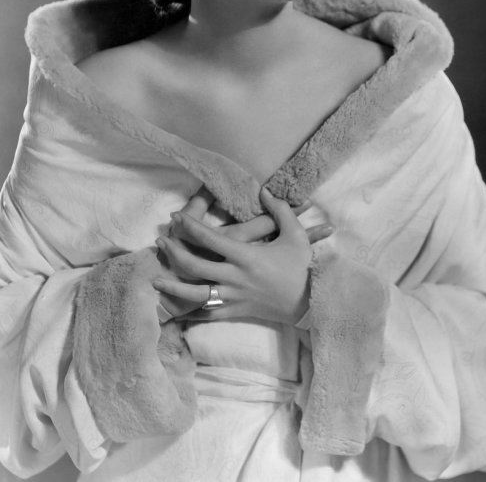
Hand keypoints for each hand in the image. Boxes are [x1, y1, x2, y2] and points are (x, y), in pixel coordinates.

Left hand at [153, 187, 332, 323]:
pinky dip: (191, 313)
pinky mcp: (236, 311)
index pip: (210, 239)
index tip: (176, 217)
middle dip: (174, 253)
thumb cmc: (302, 266)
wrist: (311, 301)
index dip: (190, 227)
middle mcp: (235, 276)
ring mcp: (233, 296)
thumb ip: (279, 210)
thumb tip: (265, 190)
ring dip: (173, 287)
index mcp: (246, 256)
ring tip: (156, 280)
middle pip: (195, 265)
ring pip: (196, 294)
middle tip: (160, 241)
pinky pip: (209, 314)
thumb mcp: (295, 234)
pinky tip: (175, 311)